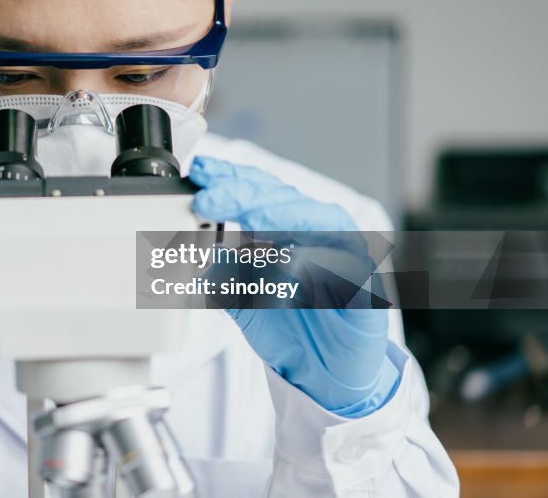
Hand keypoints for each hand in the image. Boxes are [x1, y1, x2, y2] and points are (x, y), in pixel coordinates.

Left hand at [189, 156, 399, 417]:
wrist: (325, 374)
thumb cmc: (288, 325)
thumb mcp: (238, 295)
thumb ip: (214, 271)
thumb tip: (180, 252)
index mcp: (291, 227)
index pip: (260, 191)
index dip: (230, 179)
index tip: (200, 173)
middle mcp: (321, 234)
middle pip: (285, 201)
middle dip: (245, 195)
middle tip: (209, 199)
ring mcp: (348, 258)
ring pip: (322, 223)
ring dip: (283, 218)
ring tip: (249, 219)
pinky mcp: (367, 291)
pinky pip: (347, 271)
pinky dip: (320, 265)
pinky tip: (290, 263)